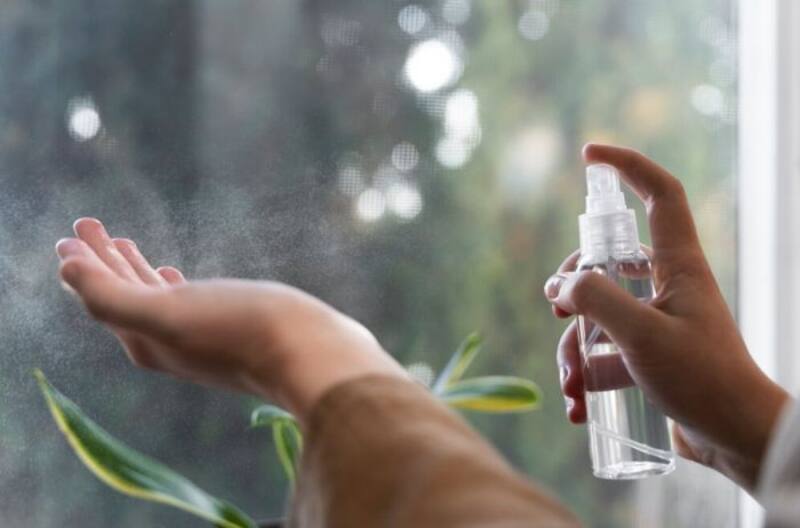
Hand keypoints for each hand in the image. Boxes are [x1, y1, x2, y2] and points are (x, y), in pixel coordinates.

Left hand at [55, 218, 406, 425]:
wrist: (315, 355)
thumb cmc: (244, 331)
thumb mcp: (168, 314)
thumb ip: (111, 296)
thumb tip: (64, 267)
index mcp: (147, 341)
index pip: (101, 296)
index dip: (82, 264)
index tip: (70, 233)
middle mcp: (170, 343)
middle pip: (123, 296)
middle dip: (103, 261)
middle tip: (88, 225)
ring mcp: (202, 337)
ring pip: (154, 296)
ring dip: (134, 267)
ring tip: (125, 242)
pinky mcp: (233, 328)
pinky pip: (186, 300)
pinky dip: (168, 282)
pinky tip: (177, 275)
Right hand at [544, 144, 788, 491]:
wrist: (737, 438)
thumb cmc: (702, 379)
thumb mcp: (642, 335)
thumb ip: (596, 299)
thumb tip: (560, 285)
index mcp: (679, 266)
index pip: (660, 196)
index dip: (629, 166)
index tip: (590, 156)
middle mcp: (668, 287)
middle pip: (609, 259)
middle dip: (574, 281)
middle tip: (556, 307)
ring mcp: (656, 322)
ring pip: (598, 313)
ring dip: (574, 347)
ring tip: (570, 382)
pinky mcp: (647, 356)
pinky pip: (604, 352)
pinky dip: (585, 373)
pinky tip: (577, 405)